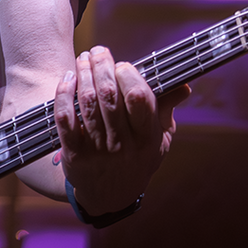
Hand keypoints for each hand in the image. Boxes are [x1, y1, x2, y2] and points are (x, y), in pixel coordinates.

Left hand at [53, 44, 188, 218]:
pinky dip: (64, 94)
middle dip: (102, 66)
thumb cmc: (137, 159)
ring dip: (83, 74)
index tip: (122, 64)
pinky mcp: (74, 154)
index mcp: (147, 139)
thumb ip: (166, 111)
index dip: (129, 74)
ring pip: (86, 103)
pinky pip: (65, 118)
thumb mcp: (159, 140)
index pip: (138, 97)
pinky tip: (68, 80)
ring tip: (83, 59)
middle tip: (97, 51)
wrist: (110, 196)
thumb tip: (183, 85)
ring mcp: (97, 150)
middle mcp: (123, 145)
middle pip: (109, 95)